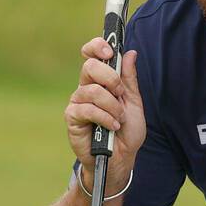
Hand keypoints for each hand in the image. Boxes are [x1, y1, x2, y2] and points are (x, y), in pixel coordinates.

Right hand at [65, 38, 145, 188]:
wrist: (120, 159)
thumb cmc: (126, 132)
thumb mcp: (133, 103)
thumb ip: (129, 79)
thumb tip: (130, 53)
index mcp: (99, 80)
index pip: (91, 54)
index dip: (97, 47)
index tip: (110, 52)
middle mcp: (85, 88)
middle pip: (89, 66)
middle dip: (111, 78)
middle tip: (120, 94)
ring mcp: (77, 102)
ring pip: (92, 91)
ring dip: (112, 106)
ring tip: (119, 119)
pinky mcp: (72, 118)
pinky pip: (87, 109)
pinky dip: (105, 118)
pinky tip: (112, 126)